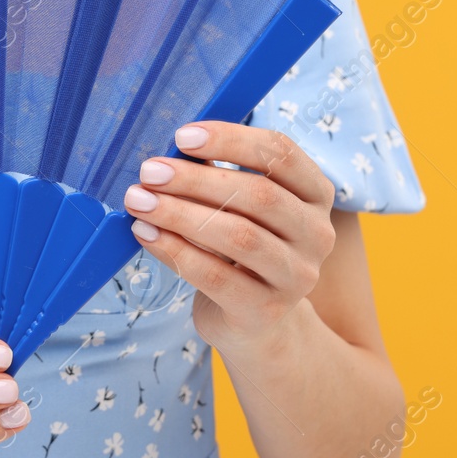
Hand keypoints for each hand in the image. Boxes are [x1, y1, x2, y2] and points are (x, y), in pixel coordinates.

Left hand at [124, 121, 336, 353]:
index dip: (231, 139)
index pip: (281, 154)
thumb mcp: (238, 207)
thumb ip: (215, 176)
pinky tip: (145, 233)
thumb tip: (169, 152)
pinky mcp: (265, 310)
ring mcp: (296, 276)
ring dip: (180, 214)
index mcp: (316, 194)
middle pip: (259, 195)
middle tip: (149, 171)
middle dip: (196, 179)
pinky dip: (175, 251)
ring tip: (139, 200)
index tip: (182, 136)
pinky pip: (215, 276)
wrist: (255, 320)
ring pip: (239, 236)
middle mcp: (317, 234)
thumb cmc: (239, 247)